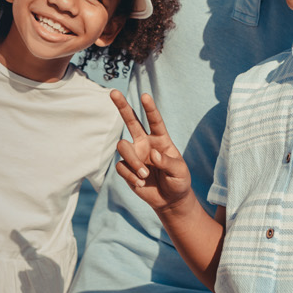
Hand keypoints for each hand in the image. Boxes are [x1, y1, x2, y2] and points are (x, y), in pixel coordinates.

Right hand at [113, 90, 192, 211]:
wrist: (169, 200)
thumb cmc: (178, 181)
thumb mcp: (179, 171)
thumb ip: (167, 162)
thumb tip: (152, 155)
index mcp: (161, 139)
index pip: (154, 121)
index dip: (150, 108)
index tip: (145, 96)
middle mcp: (145, 143)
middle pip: (131, 121)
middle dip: (122, 106)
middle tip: (113, 92)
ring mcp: (135, 155)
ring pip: (123, 147)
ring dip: (132, 161)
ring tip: (144, 175)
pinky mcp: (126, 168)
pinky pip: (121, 167)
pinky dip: (130, 175)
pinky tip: (140, 183)